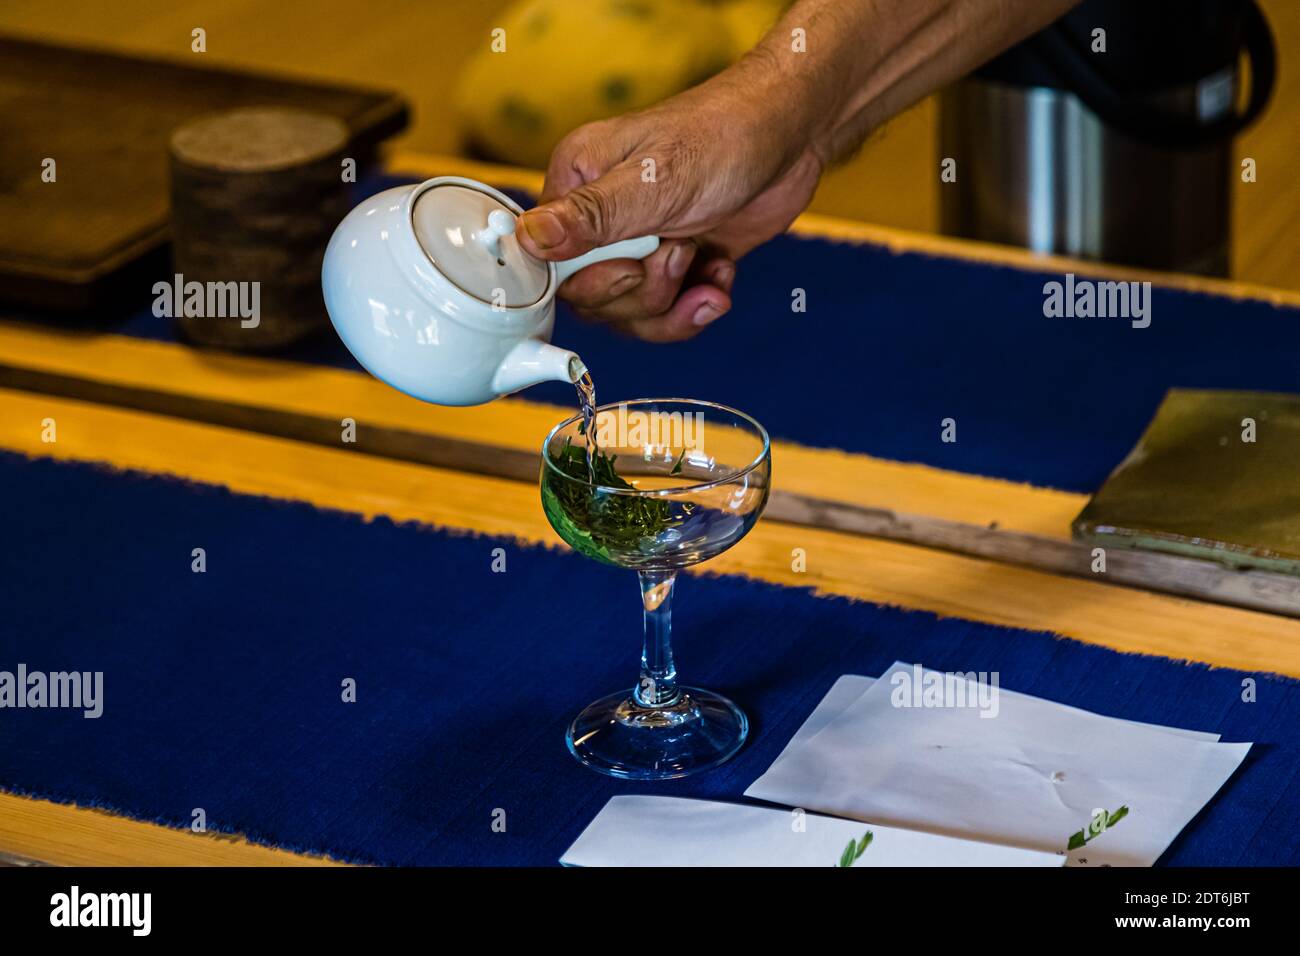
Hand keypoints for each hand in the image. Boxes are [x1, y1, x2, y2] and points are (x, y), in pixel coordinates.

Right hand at [516, 59, 824, 341]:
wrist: (791, 136)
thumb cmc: (722, 137)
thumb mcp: (653, 181)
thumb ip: (590, 217)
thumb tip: (528, 239)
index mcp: (579, 185)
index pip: (551, 266)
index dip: (591, 285)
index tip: (630, 268)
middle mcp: (602, 219)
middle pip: (594, 300)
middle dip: (643, 294)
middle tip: (679, 253)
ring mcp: (641, 245)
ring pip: (632, 315)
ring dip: (674, 304)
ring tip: (705, 265)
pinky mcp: (677, 264)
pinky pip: (669, 313)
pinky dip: (698, 304)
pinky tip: (721, 273)